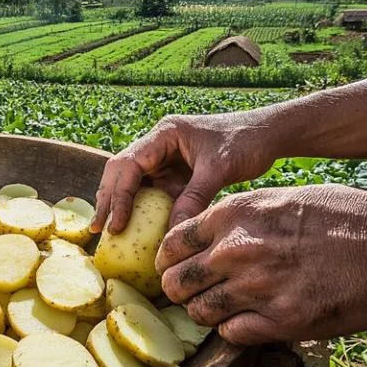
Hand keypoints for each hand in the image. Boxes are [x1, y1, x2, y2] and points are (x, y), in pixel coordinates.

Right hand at [91, 114, 276, 233]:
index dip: (119, 195)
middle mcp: (158, 144)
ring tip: (110, 231)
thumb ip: (195, 197)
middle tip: (99, 230)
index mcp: (164, 134)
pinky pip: (152, 190)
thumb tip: (172, 232)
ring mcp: (165, 157)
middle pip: (121, 170)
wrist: (267, 134)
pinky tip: (137, 228)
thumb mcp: (219, 169)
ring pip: (132, 180)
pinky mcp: (175, 171)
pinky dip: (142, 208)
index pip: (129, 165)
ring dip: (120, 203)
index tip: (116, 224)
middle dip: (109, 199)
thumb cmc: (245, 142)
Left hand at [155, 185, 366, 345]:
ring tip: (216, 306)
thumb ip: (237, 216)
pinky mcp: (279, 321)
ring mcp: (255, 289)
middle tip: (186, 290)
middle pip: (177, 281)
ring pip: (199, 311)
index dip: (166, 258)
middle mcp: (236, 252)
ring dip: (203, 310)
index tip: (170, 265)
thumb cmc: (339, 217)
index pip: (172, 242)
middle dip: (177, 288)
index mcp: (233, 216)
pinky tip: (245, 320)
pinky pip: (232, 333)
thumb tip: (210, 233)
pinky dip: (232, 329)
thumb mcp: (278, 198)